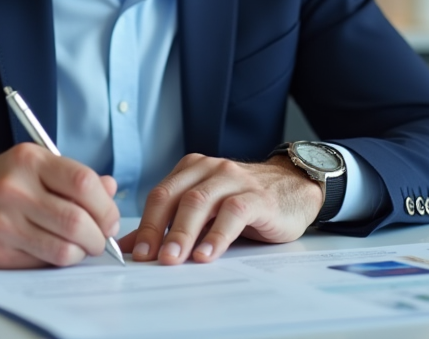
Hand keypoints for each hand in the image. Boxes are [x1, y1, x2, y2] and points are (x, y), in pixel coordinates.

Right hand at [0, 143, 120, 267]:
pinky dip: (58, 261)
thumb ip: (74, 176)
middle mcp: (15, 190)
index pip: (83, 183)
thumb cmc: (2, 182)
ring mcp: (3, 223)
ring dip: (81, 253)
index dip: (106, 206)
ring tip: (81, 247)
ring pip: (63, 249)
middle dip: (99, 236)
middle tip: (101, 239)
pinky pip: (43, 263)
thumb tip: (111, 190)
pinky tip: (56, 251)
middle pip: (76, 220)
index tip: (110, 218)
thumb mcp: (35, 165)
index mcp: (30, 161)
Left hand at [119, 153, 321, 264]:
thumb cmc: (246, 201)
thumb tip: (133, 246)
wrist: (294, 188)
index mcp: (192, 170)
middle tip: (150, 258)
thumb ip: (171, 224)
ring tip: (173, 259)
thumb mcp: (205, 210)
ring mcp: (235, 180)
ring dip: (183, 233)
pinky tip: (207, 254)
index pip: (160, 195)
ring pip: (201, 202)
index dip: (146, 224)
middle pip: (176, 197)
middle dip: (159, 229)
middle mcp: (211, 169)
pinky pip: (233, 213)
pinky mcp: (258, 197)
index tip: (137, 254)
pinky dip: (217, 235)